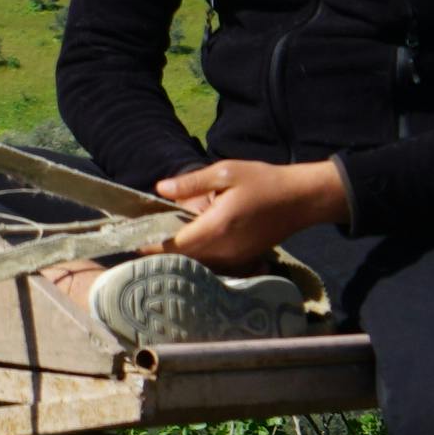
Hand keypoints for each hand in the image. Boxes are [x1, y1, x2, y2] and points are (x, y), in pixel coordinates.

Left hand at [154, 154, 347, 267]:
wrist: (303, 199)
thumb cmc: (264, 182)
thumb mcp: (226, 172)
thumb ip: (191, 183)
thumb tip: (159, 189)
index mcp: (215, 228)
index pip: (174, 245)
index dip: (150, 245)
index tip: (130, 240)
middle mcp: (224, 250)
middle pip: (182, 257)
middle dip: (159, 250)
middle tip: (137, 238)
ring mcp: (235, 258)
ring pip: (196, 262)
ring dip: (177, 254)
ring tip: (156, 239)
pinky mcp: (244, 259)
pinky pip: (212, 262)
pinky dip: (196, 255)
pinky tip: (187, 241)